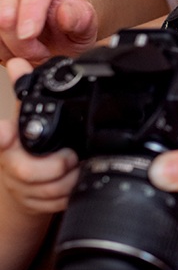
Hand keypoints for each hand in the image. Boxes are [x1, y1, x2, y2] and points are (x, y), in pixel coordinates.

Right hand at [0, 0, 97, 64]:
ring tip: (34, 52)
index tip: (30, 34)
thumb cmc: (75, 18)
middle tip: (41, 54)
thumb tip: (64, 13)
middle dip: (21, 40)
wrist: (62, 24)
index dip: (30, 10)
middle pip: (6, 8)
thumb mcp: (87, 21)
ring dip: (11, 48)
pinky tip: (18, 51)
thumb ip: (81, 17)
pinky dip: (2, 49)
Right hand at [0, 58, 78, 214]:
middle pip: (30, 173)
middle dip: (58, 165)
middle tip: (72, 157)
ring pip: (50, 190)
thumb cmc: (25, 151)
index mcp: (9, 146)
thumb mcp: (25, 118)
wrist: (21, 190)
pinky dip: (70, 194)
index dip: (2, 137)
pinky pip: (57, 203)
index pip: (1, 139)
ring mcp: (24, 190)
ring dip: (69, 180)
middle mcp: (12, 168)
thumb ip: (23, 91)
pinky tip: (75, 183)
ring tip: (77, 168)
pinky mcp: (37, 206)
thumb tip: (19, 63)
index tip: (5, 133)